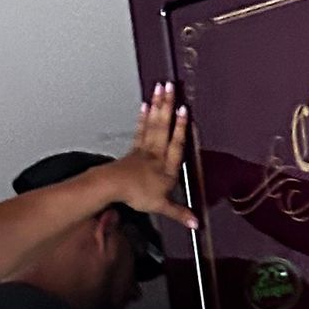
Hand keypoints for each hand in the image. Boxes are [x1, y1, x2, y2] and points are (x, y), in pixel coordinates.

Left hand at [108, 85, 196, 231]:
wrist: (112, 187)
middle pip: (163, 127)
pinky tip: (145, 106)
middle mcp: (156, 155)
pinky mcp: (134, 150)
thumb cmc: (136, 194)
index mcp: (166, 167)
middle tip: (170, 86)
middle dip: (167, 105)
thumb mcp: (162, 206)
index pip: (176, 144)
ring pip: (153, 124)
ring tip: (160, 88)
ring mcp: (144, 150)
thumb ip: (179, 213)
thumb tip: (196, 223)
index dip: (180, 127)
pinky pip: (141, 130)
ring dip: (157, 105)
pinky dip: (143, 118)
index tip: (184, 109)